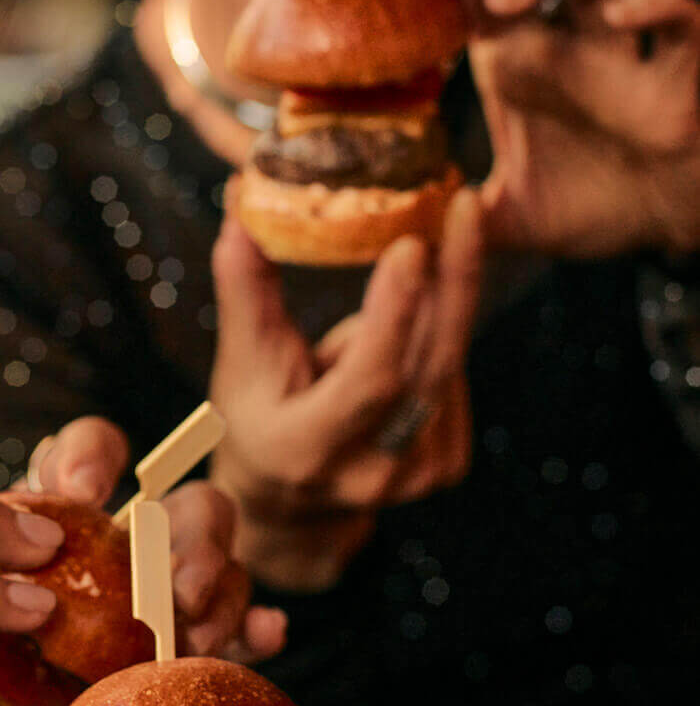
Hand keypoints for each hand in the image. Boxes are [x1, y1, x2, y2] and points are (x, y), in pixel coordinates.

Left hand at [25, 417, 285, 662]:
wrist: (5, 681)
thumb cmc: (2, 614)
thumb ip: (3, 538)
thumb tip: (35, 516)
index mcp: (83, 500)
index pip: (99, 446)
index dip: (96, 457)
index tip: (83, 489)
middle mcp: (146, 530)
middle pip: (198, 505)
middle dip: (197, 541)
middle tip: (174, 586)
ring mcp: (182, 584)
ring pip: (229, 568)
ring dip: (222, 597)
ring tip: (196, 634)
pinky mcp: (197, 638)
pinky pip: (245, 628)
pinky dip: (258, 628)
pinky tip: (264, 635)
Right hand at [209, 189, 482, 590]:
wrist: (287, 502)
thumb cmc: (256, 419)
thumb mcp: (240, 361)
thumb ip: (245, 288)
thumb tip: (242, 204)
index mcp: (307, 449)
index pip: (368, 380)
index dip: (394, 313)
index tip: (413, 244)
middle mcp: (371, 473)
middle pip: (430, 365)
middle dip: (453, 281)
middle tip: (465, 208)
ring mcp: (415, 477)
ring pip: (446, 363)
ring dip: (431, 308)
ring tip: (394, 285)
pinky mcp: (446, 467)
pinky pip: (455, 377)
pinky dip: (434, 340)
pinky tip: (406, 335)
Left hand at [388, 0, 699, 256]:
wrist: (667, 225)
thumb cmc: (594, 205)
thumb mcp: (506, 221)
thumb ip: (454, 223)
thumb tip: (395, 245)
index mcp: (515, 55)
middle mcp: (562, 35)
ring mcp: (619, 43)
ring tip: (500, 0)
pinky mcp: (678, 63)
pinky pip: (675, 15)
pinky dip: (652, 7)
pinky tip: (621, 19)